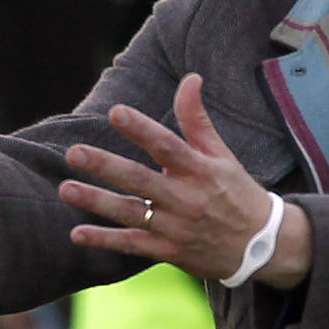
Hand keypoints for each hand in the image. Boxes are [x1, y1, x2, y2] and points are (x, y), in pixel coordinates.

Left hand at [59, 74, 312, 286]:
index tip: (115, 112)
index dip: (142, 129)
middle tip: (74, 153)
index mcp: (200, 170)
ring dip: (97, 202)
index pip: (167, 145)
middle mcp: (186, 198)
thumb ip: (197, 118)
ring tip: (66, 188)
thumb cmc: (236, 191)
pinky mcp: (170, 252)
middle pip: (141, 180)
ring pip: (132, 214)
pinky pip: (133, 246)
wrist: (262, 246)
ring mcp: (177, 228)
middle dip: (106, 166)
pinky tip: (77, 233)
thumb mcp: (221, 154)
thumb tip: (190, 77)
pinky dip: (105, 240)